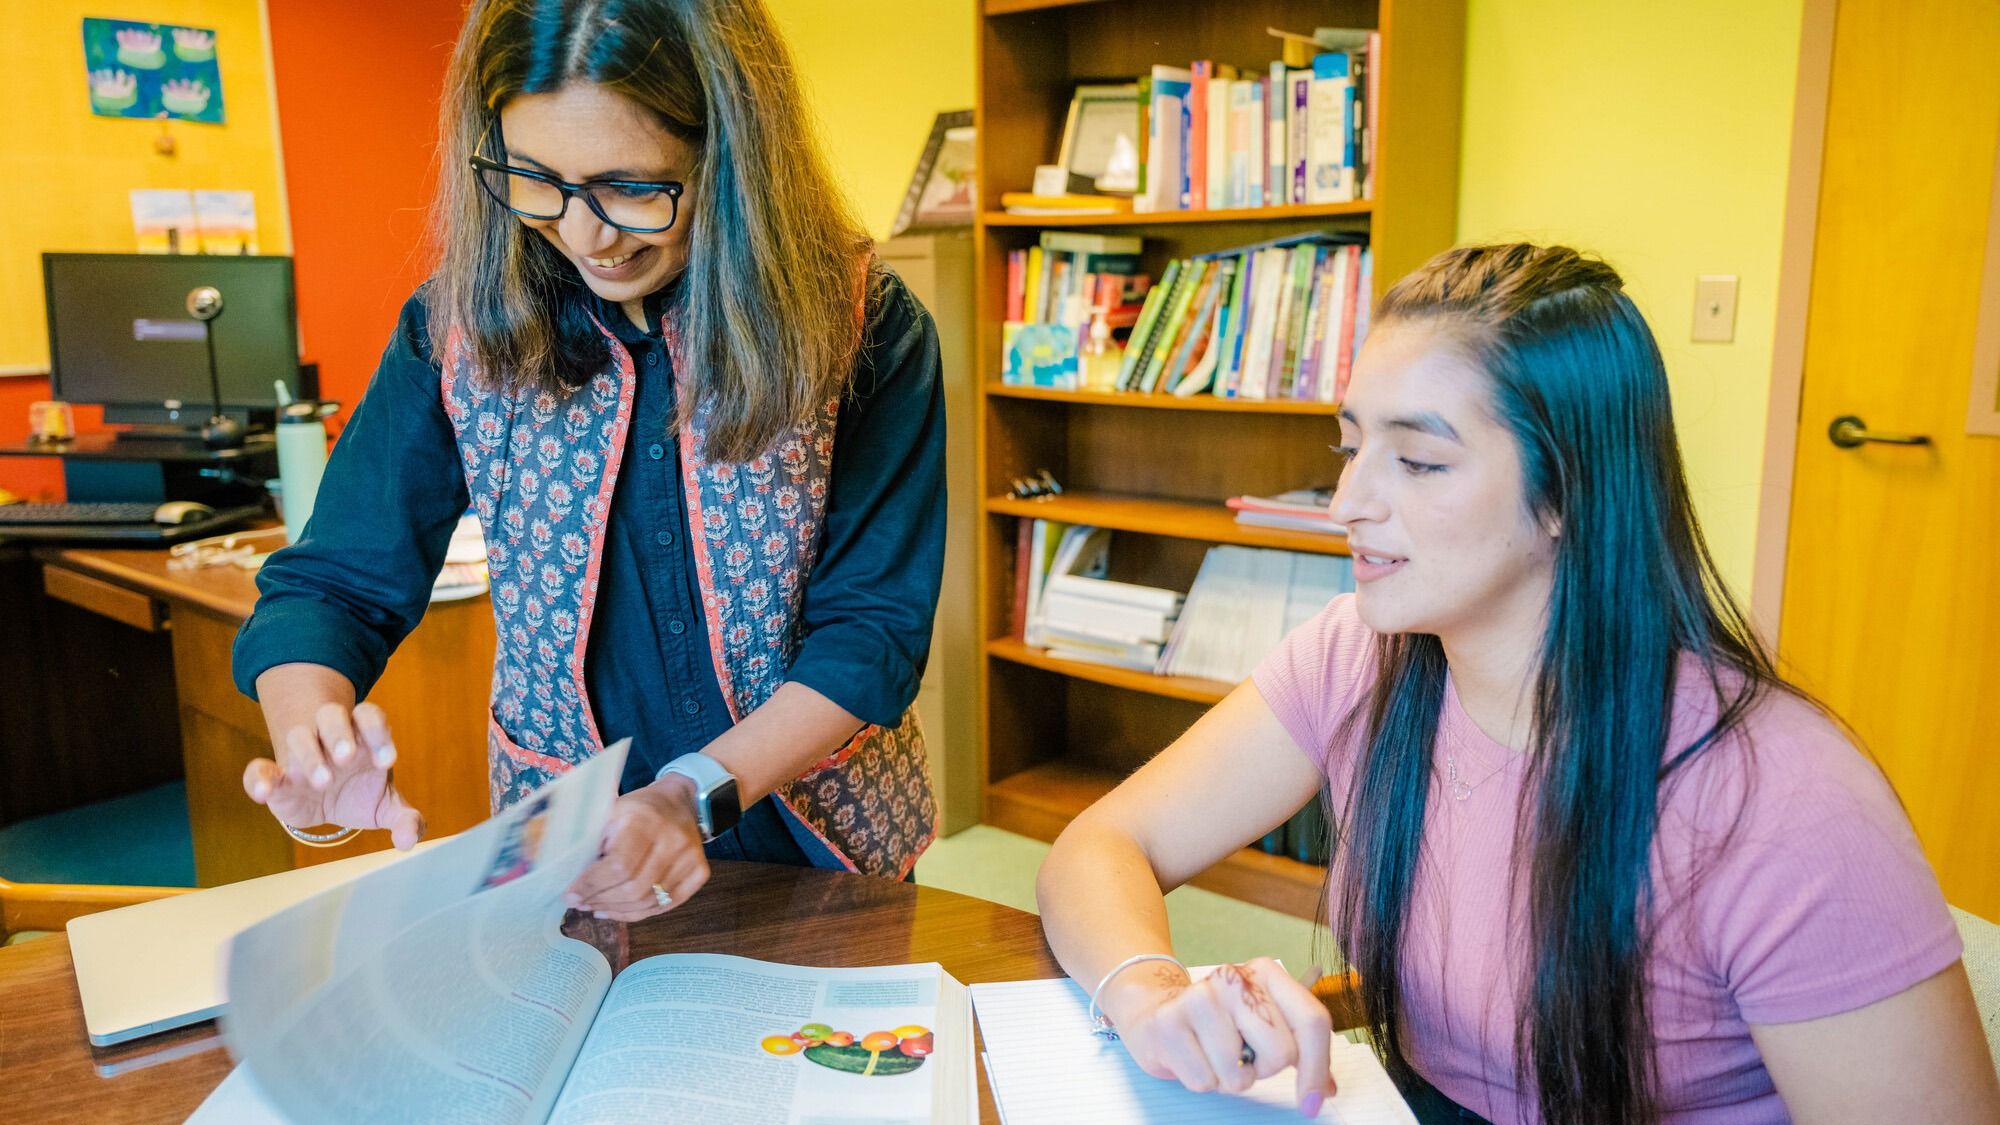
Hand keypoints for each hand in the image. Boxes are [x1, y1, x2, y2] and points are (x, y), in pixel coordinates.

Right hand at [241, 701, 425, 849]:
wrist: (327, 802)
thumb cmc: (362, 794)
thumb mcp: (387, 807)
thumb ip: (406, 820)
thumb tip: (408, 840)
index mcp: (364, 738)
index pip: (370, 717)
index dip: (379, 732)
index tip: (387, 761)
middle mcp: (332, 738)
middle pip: (331, 715)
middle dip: (339, 733)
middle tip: (347, 757)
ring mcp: (303, 754)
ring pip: (299, 736)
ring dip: (309, 755)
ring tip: (323, 781)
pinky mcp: (277, 777)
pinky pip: (260, 768)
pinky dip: (259, 777)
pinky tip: (264, 793)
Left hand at [563, 776, 709, 921]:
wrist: (682, 801)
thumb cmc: (638, 808)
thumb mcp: (610, 811)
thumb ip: (589, 838)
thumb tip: (563, 873)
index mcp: (647, 820)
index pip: (619, 865)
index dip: (592, 884)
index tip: (570, 894)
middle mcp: (674, 841)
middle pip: (633, 888)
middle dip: (600, 900)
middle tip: (580, 903)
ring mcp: (691, 859)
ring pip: (648, 901)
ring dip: (616, 910)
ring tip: (595, 907)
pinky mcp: (700, 873)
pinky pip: (665, 905)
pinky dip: (637, 913)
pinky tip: (617, 911)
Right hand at [1100, 957, 1335, 1115]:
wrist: (1155, 1012)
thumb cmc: (1219, 1025)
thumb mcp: (1264, 1026)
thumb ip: (1301, 1052)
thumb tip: (1324, 1090)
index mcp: (1266, 973)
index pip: (1312, 1020)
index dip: (1317, 1067)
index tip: (1312, 1101)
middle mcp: (1234, 978)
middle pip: (1282, 1053)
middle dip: (1264, 1069)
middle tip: (1243, 1055)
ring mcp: (1200, 997)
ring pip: (1240, 1075)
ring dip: (1229, 1078)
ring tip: (1213, 1054)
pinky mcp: (1169, 1023)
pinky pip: (1205, 1081)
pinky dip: (1202, 1080)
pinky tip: (1192, 1055)